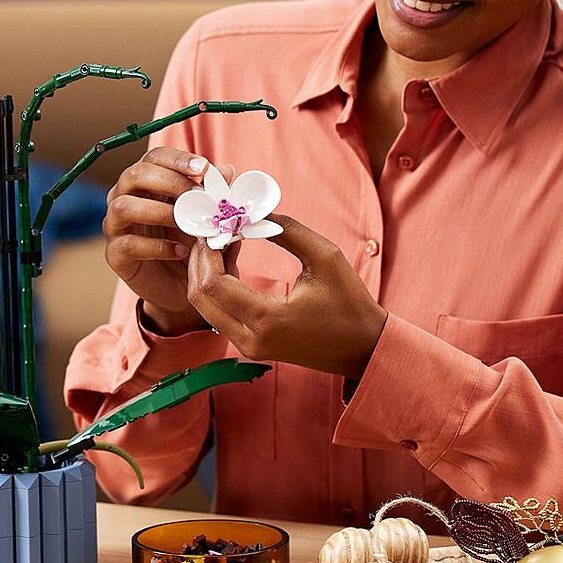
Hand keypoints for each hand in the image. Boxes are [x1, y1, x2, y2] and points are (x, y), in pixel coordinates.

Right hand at [105, 148, 236, 334]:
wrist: (180, 286)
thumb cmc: (189, 243)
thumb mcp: (206, 218)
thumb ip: (214, 195)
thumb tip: (227, 171)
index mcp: (145, 183)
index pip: (154, 158)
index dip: (178, 159)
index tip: (204, 168)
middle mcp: (124, 198)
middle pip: (133, 175)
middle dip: (168, 181)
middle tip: (196, 195)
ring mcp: (116, 225)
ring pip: (123, 206)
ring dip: (158, 212)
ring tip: (186, 223)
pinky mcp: (115, 254)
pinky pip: (129, 244)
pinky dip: (157, 246)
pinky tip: (180, 251)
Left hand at [186, 215, 388, 378]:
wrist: (363, 348)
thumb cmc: (349, 303)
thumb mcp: (326, 257)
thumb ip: (288, 230)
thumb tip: (254, 214)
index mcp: (268, 320)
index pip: (214, 284)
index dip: (207, 251)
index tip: (215, 225)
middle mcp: (251, 339)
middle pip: (199, 298)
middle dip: (199, 260)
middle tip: (211, 230)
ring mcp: (248, 346)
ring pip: (205, 307)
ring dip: (206, 272)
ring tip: (223, 239)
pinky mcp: (250, 345)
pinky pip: (218, 313)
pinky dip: (217, 286)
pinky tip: (231, 258)